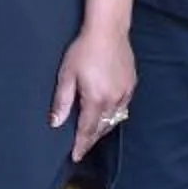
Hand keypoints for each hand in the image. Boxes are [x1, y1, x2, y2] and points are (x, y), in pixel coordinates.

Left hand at [50, 25, 138, 161]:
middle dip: (91, 139)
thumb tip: (56, 123)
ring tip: (92, 135)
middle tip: (82, 148)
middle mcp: (113, 99)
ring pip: (114, 120)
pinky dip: (113, 116)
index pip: (87, 130)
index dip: (81, 145)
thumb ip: (62, 101)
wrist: (108, 31)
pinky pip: (122, 108)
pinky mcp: (131, 85)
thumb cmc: (83, 50)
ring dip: (103, 129)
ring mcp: (125, 93)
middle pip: (102, 128)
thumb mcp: (66, 75)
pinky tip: (106, 115)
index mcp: (96, 99)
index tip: (75, 157)